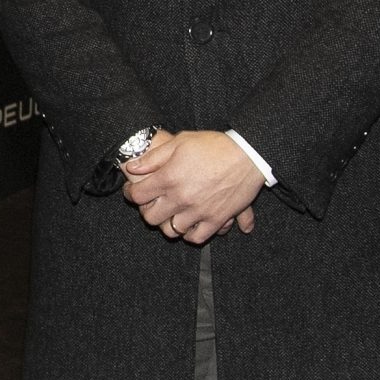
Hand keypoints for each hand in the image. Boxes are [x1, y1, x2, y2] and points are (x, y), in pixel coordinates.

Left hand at [122, 130, 263, 244]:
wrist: (248, 155)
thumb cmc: (214, 145)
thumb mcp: (180, 142)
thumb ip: (153, 158)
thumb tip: (132, 167)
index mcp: (169, 178)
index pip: (138, 196)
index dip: (131, 194)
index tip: (134, 191)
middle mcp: (181, 198)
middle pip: (151, 218)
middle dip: (147, 211)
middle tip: (152, 205)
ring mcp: (199, 211)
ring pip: (172, 230)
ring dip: (168, 223)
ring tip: (171, 214)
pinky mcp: (216, 219)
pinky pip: (197, 237)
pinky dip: (190, 234)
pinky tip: (189, 225)